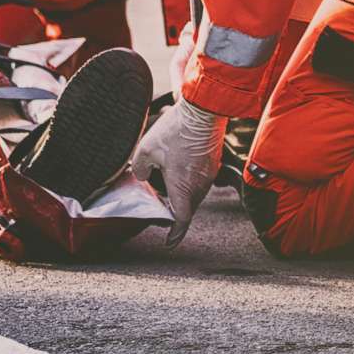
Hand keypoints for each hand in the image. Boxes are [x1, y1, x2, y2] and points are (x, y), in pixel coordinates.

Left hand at [129, 96, 225, 244]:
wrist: (203, 111)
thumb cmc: (175, 131)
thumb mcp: (147, 149)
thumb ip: (140, 168)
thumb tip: (142, 176)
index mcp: (183, 189)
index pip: (181, 221)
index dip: (174, 235)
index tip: (169, 242)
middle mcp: (199, 187)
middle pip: (186, 208)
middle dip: (173, 211)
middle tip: (158, 207)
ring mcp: (209, 176)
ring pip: (193, 194)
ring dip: (181, 194)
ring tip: (165, 184)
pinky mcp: (213, 165)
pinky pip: (200, 181)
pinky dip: (188, 181)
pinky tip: (177, 167)